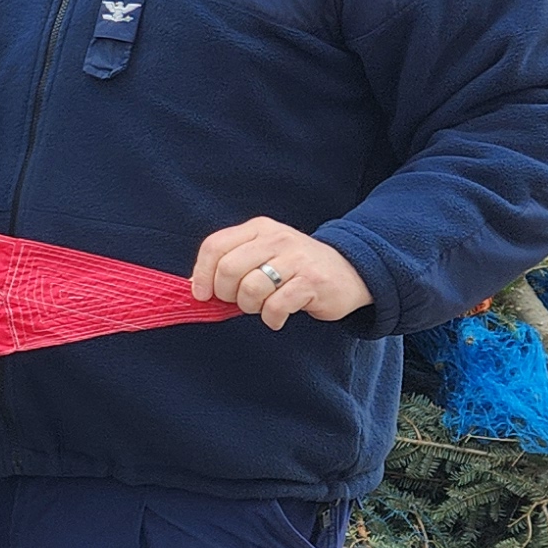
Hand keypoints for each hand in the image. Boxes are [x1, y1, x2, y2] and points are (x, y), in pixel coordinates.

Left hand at [194, 218, 370, 328]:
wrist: (350, 271)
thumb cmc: (296, 267)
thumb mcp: (263, 254)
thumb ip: (231, 263)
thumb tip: (197, 286)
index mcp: (258, 229)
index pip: (215, 246)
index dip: (203, 274)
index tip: (203, 294)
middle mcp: (277, 239)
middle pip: (228, 269)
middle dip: (226, 294)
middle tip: (239, 301)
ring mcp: (296, 259)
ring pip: (251, 289)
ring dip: (250, 307)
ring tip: (262, 307)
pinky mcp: (312, 282)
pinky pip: (276, 306)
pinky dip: (271, 318)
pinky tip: (278, 316)